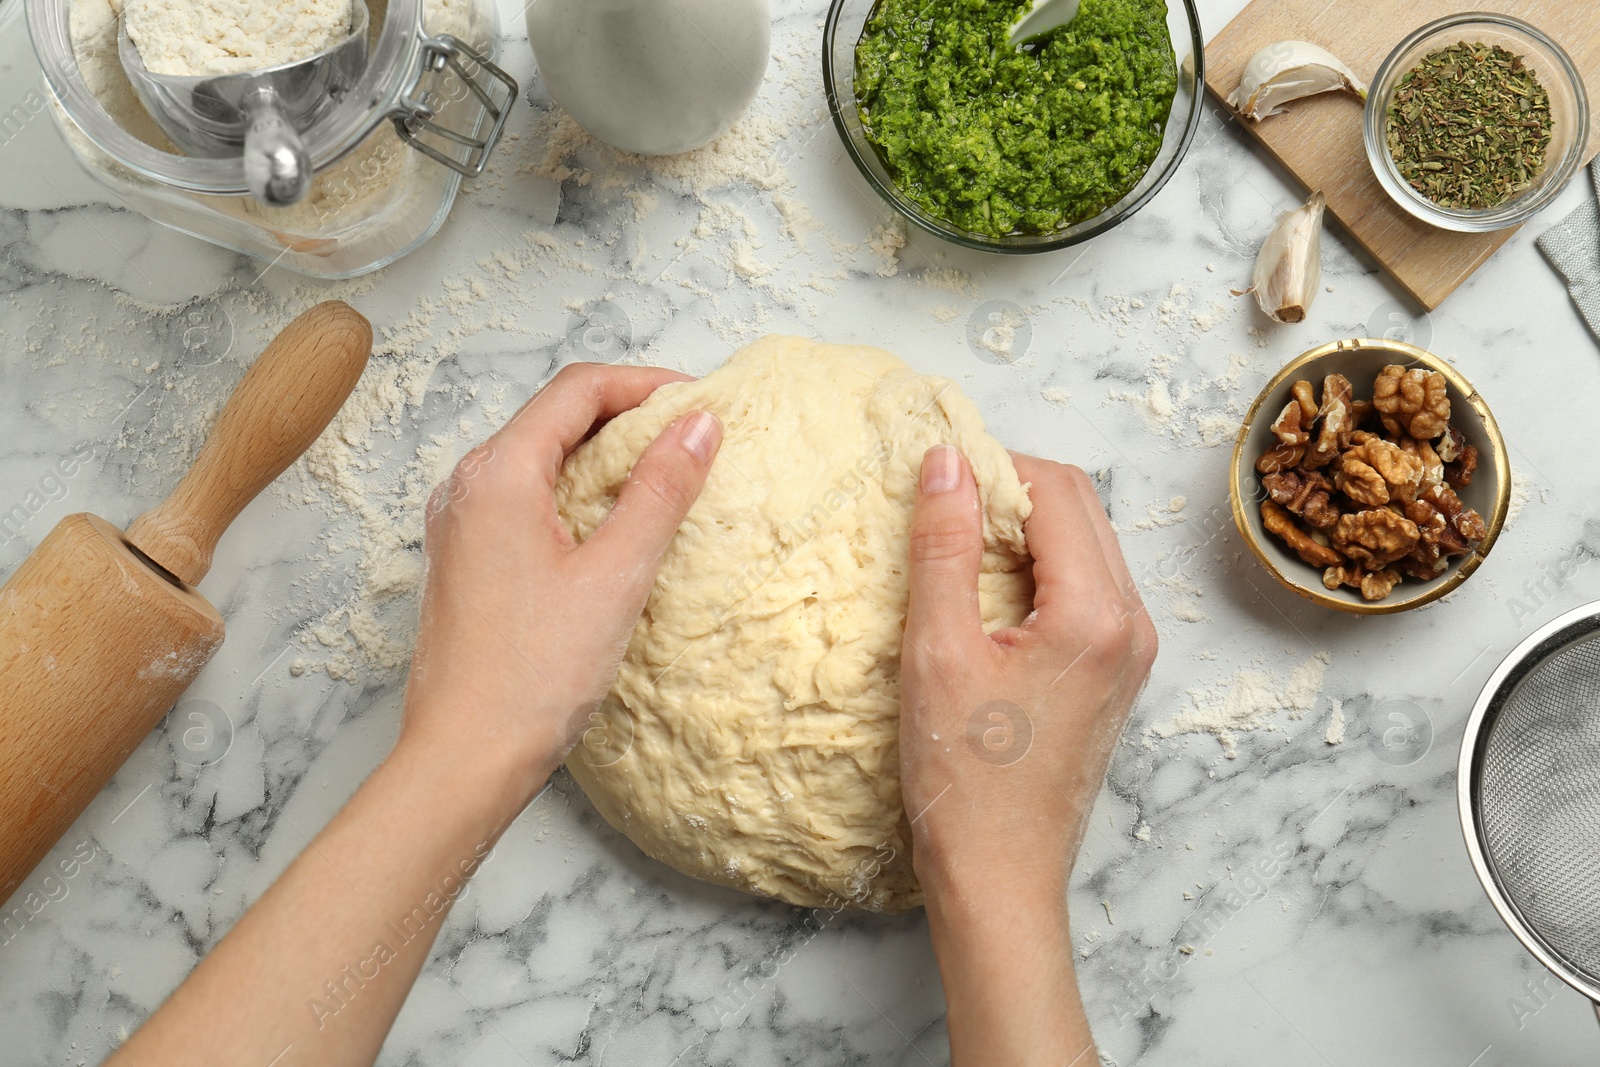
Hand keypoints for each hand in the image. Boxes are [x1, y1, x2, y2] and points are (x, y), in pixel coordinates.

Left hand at [399, 363, 722, 792]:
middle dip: (626, 415)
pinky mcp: (463, 560)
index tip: (698, 402)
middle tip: (690, 436)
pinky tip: (612, 526)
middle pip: (554, 416)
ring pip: (538, 457)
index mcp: (498, 475)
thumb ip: (660, 491)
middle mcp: (467, 487)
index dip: (644, 384)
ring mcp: (459, 524)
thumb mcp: (616, 576)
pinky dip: (574, 492)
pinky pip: (523, 498)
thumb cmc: (533, 676)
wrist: (464, 759)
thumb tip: (698, 426)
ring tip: (662, 476)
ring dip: (601, 455)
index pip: (577, 390)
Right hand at [898, 445, 1156, 1064]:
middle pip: (1080, 507)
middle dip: (1010, 488)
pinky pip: (1085, 586)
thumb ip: (944, 546)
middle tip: (940, 501)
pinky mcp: (1115, 672)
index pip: (1055, 488)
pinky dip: (1038, 568)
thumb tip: (944, 461)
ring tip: (955, 546)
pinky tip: (985, 593)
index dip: (992, 462)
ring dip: (1024, 528)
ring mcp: (1131, 650)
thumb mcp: (937, 651)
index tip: (933, 468)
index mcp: (1097, 612)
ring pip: (1085, 543)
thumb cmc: (963, 779)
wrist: (999, 876)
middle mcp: (1132, 622)